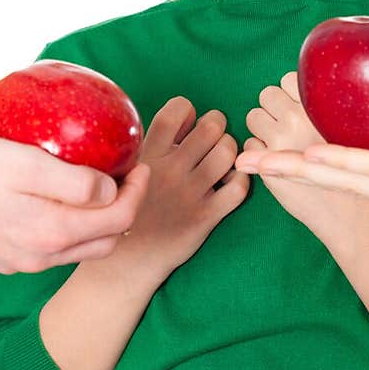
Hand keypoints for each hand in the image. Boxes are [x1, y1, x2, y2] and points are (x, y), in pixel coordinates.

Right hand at [0, 133, 149, 271]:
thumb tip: (112, 192)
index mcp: (53, 233)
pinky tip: (59, 194)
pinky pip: (51, 245)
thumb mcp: (26, 163)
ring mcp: (20, 259)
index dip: (140, 191)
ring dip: (99, 220)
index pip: (120, 220)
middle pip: (106, 241)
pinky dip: (70, 224)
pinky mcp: (1, 254)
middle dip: (126, 210)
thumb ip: (75, 183)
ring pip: (79, 246)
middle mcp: (41, 256)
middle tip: (127, 172)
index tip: (140, 163)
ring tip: (100, 181)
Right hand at [119, 96, 248, 280]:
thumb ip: (150, 146)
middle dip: (216, 124)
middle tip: (212, 136)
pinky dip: (241, 178)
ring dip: (230, 148)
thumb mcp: (127, 172)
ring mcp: (190, 194)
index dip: (187, 109)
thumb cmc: (129, 210)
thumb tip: (179, 118)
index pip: (176, 111)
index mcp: (148, 155)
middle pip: (211, 127)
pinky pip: (239, 188)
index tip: (188, 121)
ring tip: (222, 157)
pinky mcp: (206, 217)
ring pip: (228, 152)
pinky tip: (230, 180)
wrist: (127, 260)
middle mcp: (171, 171)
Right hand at [237, 115, 368, 229]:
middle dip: (287, 169)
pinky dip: (340, 162)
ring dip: (301, 167)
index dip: (305, 162)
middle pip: (331, 178)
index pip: (343, 169)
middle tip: (244, 159)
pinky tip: (313, 157)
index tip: (269, 152)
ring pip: (343, 174)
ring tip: (263, 159)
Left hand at [241, 71, 338, 226]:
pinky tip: (279, 164)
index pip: (288, 79)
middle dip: (273, 108)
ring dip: (262, 127)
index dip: (291, 95)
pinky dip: (258, 151)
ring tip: (282, 144)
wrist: (351, 214)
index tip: (301, 111)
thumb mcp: (343, 129)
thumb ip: (319, 108)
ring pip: (253, 116)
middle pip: (266, 94)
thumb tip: (294, 90)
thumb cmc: (350, 170)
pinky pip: (249, 143)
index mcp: (318, 107)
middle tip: (289, 128)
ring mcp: (279, 141)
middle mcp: (297, 119)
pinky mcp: (265, 164)